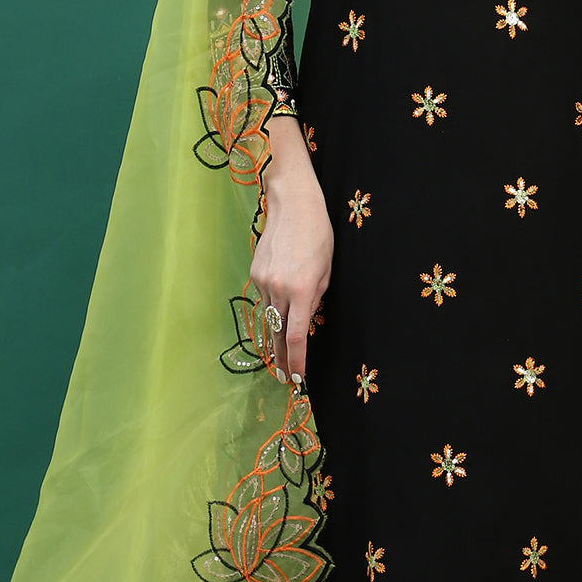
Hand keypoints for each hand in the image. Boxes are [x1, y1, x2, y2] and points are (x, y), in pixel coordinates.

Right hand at [249, 117, 332, 385]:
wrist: (292, 203)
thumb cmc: (318, 233)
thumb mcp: (327, 268)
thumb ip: (316, 298)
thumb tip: (307, 319)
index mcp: (301, 290)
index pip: (297, 336)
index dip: (297, 360)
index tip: (297, 377)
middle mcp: (278, 289)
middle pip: (277, 334)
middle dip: (281, 358)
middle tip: (284, 377)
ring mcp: (262, 281)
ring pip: (267, 318)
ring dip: (273, 338)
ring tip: (278, 358)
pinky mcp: (254, 273)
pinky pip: (263, 299)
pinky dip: (270, 310)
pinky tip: (274, 316)